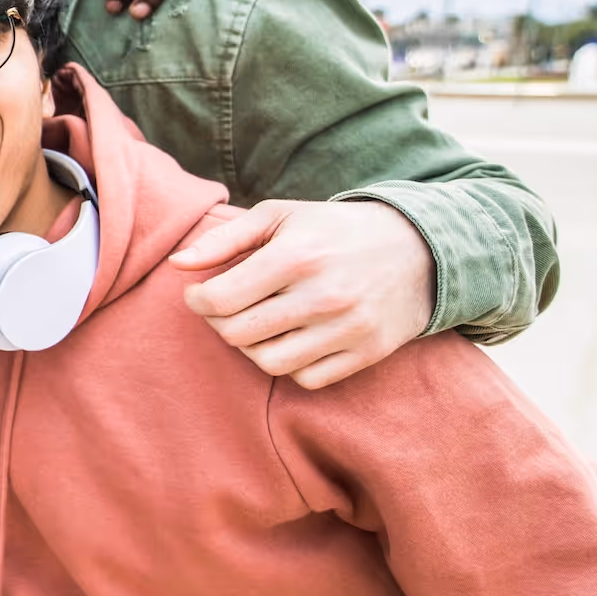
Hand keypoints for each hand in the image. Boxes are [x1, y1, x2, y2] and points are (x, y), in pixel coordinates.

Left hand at [172, 200, 435, 389]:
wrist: (419, 250)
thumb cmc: (333, 230)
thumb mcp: (280, 217)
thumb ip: (224, 239)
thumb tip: (177, 264)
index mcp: (296, 256)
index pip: (220, 299)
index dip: (197, 301)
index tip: (199, 294)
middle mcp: (323, 296)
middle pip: (238, 334)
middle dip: (220, 322)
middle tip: (225, 308)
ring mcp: (347, 329)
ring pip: (268, 362)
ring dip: (250, 346)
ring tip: (255, 323)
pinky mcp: (365, 353)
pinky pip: (305, 379)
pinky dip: (288, 364)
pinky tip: (289, 338)